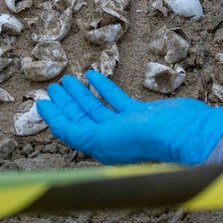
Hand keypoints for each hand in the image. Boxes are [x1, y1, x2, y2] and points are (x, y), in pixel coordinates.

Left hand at [36, 70, 222, 165]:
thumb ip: (77, 133)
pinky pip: (115, 98)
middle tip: (51, 87)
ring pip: (96, 107)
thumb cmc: (142, 137)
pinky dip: (103, 86)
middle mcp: (110, 138)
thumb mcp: (102, 138)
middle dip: (66, 103)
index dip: (55, 117)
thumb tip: (55, 126)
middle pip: (81, 118)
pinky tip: (93, 74)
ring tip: (67, 79)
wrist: (181, 130)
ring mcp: (126, 125)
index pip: (70, 131)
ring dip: (81, 93)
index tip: (41, 101)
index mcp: (99, 148)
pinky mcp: (140, 112)